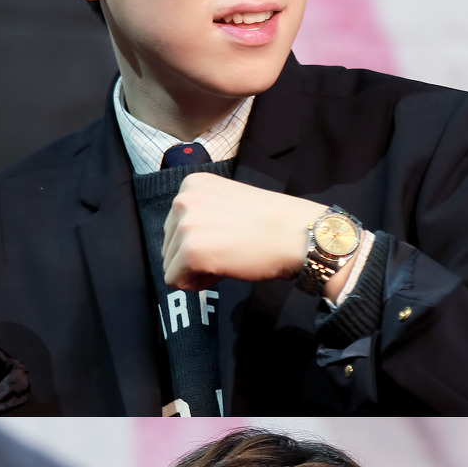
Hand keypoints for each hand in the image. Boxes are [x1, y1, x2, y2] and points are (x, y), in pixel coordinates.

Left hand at [161, 173, 332, 290]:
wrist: (298, 234)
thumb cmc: (271, 222)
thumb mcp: (227, 201)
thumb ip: (202, 212)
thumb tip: (181, 241)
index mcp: (192, 183)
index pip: (174, 225)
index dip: (199, 239)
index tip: (226, 237)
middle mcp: (183, 199)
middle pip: (168, 245)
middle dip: (195, 256)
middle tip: (229, 250)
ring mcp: (186, 225)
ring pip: (170, 264)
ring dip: (197, 270)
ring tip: (229, 257)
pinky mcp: (191, 251)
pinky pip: (175, 280)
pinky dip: (197, 284)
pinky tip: (224, 270)